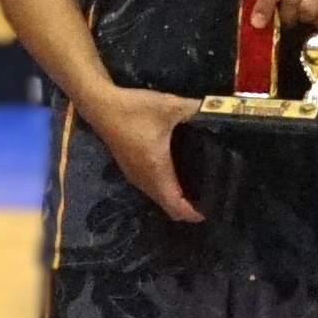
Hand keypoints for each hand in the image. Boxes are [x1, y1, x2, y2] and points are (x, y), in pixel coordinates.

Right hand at [71, 80, 199, 224]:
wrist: (100, 105)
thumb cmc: (134, 110)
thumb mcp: (169, 106)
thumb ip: (196, 109)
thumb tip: (217, 111)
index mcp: (156, 171)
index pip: (176, 206)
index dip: (194, 213)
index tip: (213, 208)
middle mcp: (144, 179)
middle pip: (168, 207)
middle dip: (188, 208)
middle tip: (211, 197)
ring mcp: (134, 176)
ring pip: (158, 198)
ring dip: (176, 199)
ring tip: (198, 187)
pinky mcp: (129, 168)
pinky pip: (152, 188)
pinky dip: (166, 189)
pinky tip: (178, 172)